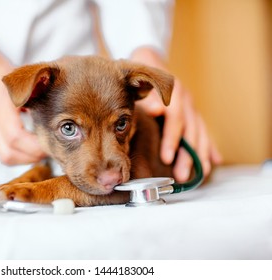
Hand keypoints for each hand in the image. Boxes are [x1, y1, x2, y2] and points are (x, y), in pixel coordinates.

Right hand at [0, 80, 45, 164]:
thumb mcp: (27, 78)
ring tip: (44, 150)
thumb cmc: (13, 77)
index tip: (53, 143)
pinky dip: (22, 157)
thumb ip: (41, 90)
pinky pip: (5, 156)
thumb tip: (61, 110)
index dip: (35, 145)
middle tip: (53, 149)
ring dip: (28, 158)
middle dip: (34, 155)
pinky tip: (34, 149)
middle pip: (9, 152)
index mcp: (0, 103)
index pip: (15, 136)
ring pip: (7, 157)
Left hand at [132, 48, 221, 181]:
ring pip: (200, 133)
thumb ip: (148, 93)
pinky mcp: (193, 112)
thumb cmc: (141, 70)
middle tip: (181, 175)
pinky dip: (210, 146)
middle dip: (187, 155)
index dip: (172, 140)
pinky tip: (215, 161)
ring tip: (201, 175)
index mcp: (175, 94)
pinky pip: (204, 131)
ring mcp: (192, 107)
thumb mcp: (141, 75)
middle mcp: (186, 101)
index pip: (176, 120)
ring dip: (200, 155)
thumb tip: (157, 110)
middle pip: (190, 131)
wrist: (150, 59)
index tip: (166, 158)